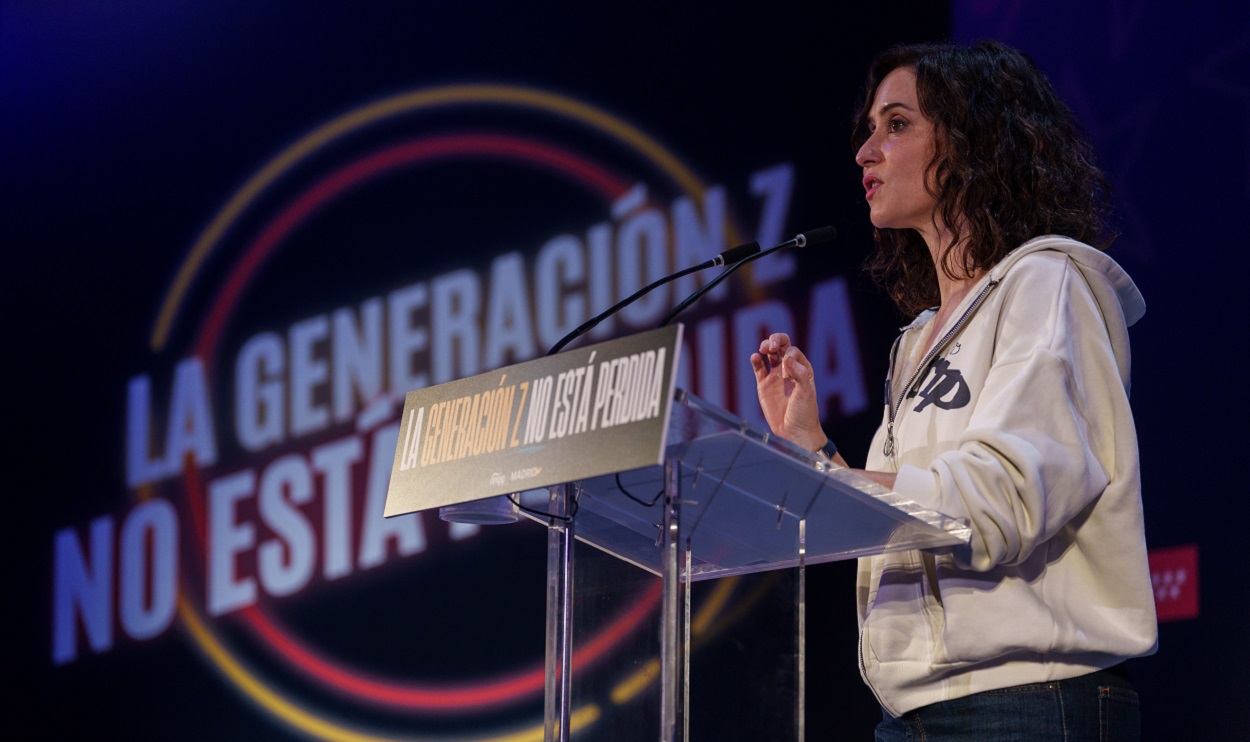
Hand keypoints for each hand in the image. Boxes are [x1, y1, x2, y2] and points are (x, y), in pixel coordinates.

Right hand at [750, 332, 826, 450]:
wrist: (794, 431)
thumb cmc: (805, 412)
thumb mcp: (806, 392)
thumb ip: (799, 373)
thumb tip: (787, 358)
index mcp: (802, 368)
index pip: (792, 351)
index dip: (788, 353)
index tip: (787, 366)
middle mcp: (788, 369)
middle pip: (780, 346)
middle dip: (775, 340)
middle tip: (771, 346)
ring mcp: (775, 376)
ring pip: (768, 354)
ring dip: (765, 347)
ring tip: (763, 349)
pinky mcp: (763, 385)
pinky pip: (758, 368)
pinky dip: (756, 361)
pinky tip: (755, 357)